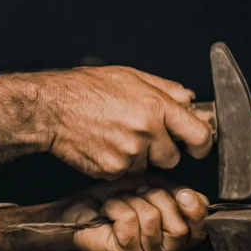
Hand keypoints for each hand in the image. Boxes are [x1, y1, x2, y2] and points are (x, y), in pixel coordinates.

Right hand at [0, 64, 213, 182]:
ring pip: (147, 166)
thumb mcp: (128, 76)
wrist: (51, 109)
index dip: (200, 143)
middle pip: (172, 156)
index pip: (199, 135)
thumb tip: (188, 98)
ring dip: (138, 157)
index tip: (195, 145)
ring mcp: (129, 154)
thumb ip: (163, 88)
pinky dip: (118, 165)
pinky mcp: (113, 171)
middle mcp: (146, 131)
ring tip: (115, 136)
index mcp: (155, 106)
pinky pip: (126, 174)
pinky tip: (104, 146)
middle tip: (140, 134)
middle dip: (161, 149)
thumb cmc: (85, 88)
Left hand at [72, 182, 209, 250]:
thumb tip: (192, 196)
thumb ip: (174, 193)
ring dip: (132, 200)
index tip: (184, 192)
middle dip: (158, 198)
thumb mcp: (150, 189)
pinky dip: (116, 206)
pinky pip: (129, 221)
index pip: (200, 232)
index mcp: (176, 241)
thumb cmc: (114, 200)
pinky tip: (109, 209)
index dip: (195, 211)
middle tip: (138, 193)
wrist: (78, 212)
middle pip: (178, 228)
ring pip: (152, 220)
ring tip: (120, 201)